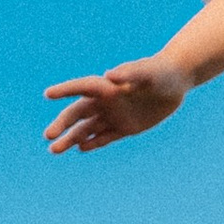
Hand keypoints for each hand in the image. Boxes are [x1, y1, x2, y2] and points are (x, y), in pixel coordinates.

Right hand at [43, 57, 188, 152]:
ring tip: (54, 150)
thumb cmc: (160, 73)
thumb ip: (129, 73)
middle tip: (48, 136)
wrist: (175, 81)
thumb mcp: (148, 72)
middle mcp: (106, 101)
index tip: (48, 94)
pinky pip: (106, 137)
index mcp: (108, 86)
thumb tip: (109, 76)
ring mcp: (115, 115)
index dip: (65, 90)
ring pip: (88, 129)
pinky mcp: (126, 127)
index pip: (82, 88)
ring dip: (71, 139)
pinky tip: (80, 149)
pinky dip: (93, 143)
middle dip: (63, 125)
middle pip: (78, 114)